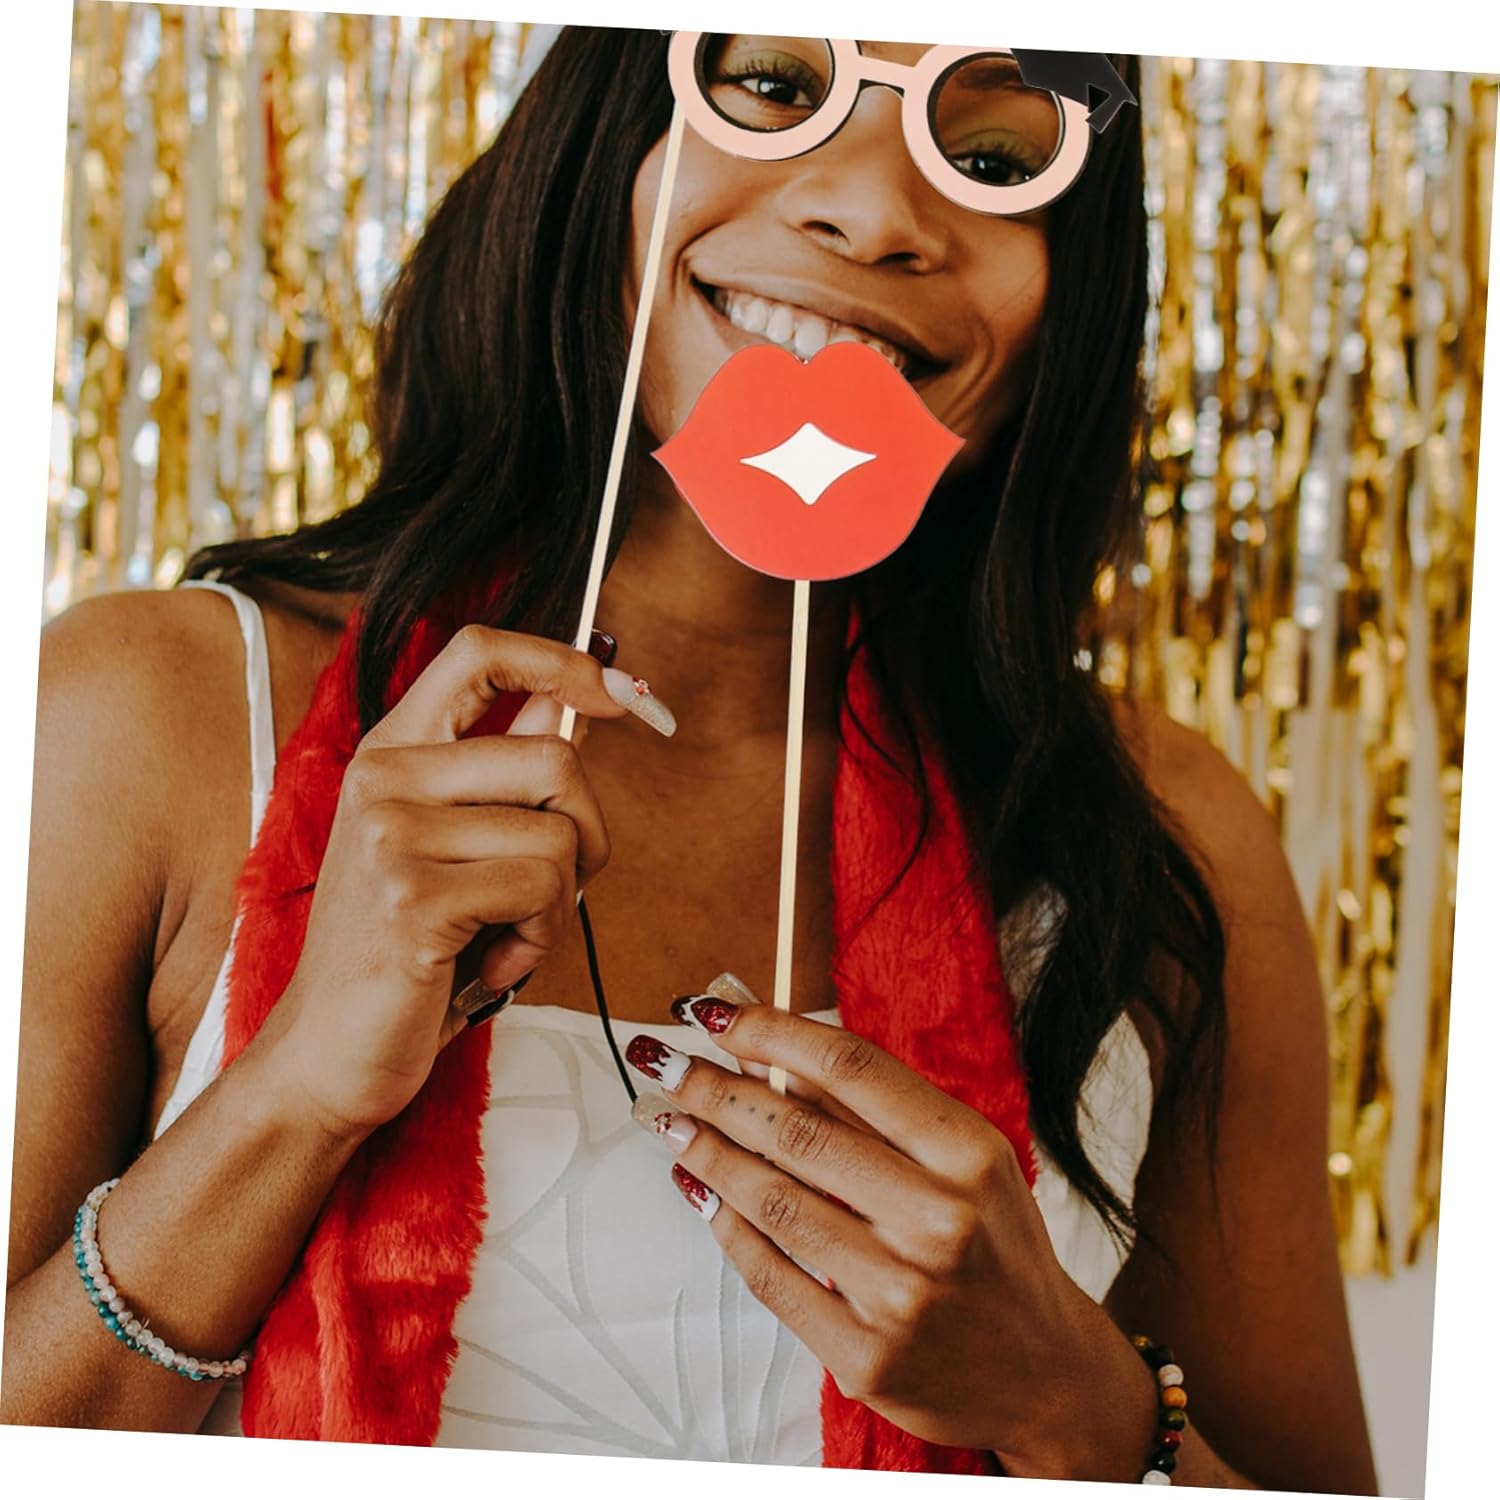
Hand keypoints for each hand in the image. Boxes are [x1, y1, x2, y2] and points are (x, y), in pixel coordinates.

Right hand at [272, 625, 661, 1141]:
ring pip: (560, 833)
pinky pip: (541, 889)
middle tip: (553, 890)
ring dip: (559, 903)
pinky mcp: (414, 899)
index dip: (560, 660)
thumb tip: (574, 701)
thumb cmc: (402, 952)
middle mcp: (384, 778)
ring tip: (504, 935)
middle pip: (554, 755)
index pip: (478, 652)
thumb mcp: (447, 847)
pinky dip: (540, 939)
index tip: (612, 696)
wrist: (325, 1054)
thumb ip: (501, 774)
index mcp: (391, 753)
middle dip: (589, 832)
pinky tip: (491, 965)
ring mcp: (393, 835)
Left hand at [626, 983, 1159, 1478]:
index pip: (850, 1067)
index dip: (768, 1031)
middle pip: (798, 1130)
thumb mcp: (965, 1161)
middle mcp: (939, 1221)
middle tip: (664, 1060)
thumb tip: (766, 1048)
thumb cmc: (992, 1245)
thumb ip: (875, 1108)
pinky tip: (698, 1190)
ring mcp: (901, 1295)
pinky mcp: (867, 1358)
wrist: (1043, 1373)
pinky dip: (723, 1228)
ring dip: (705, 1151)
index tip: (710, 1011)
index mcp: (969, 1154)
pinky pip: (771, 1278)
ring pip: (772, 1202)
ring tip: (668, 1119)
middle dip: (714, 1088)